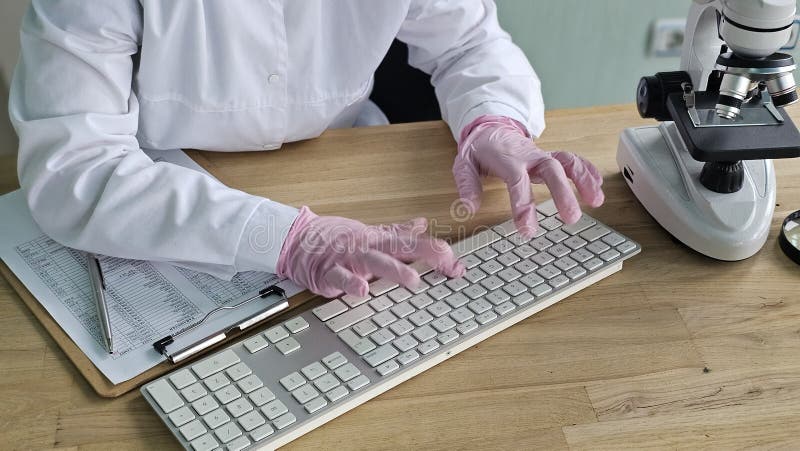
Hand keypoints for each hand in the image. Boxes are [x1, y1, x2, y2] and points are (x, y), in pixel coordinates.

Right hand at [277, 207, 464, 297]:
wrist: (300, 240)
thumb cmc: (339, 240)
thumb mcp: (373, 235)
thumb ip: (398, 232)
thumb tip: (422, 223)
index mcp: (380, 240)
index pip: (413, 244)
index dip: (436, 252)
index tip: (457, 265)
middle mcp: (368, 247)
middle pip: (399, 248)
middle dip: (423, 255)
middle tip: (445, 264)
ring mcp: (349, 259)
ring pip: (374, 262)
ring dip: (394, 270)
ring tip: (412, 280)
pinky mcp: (329, 272)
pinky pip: (341, 278)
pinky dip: (351, 283)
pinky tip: (362, 291)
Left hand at [452, 116, 603, 235]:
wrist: (490, 128)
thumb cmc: (479, 150)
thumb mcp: (463, 164)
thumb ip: (467, 185)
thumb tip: (468, 208)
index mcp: (507, 159)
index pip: (518, 182)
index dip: (524, 205)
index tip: (528, 229)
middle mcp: (530, 156)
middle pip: (551, 170)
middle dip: (563, 194)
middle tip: (571, 218)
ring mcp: (543, 156)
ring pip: (567, 163)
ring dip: (584, 180)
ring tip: (596, 202)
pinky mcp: (550, 157)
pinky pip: (572, 160)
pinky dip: (587, 171)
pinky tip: (598, 185)